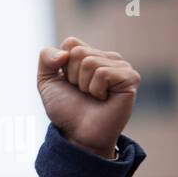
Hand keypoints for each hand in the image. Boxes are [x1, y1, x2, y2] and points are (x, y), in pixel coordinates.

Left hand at [36, 37, 139, 158]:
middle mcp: (108, 58)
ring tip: (92, 96)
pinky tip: (104, 99)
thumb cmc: (66, 110)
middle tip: (81, 92)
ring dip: (83, 84)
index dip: (61, 65)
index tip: (68, 83)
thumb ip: (46, 58)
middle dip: (71, 76)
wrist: (79, 134)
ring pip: (90, 62)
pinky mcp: (131, 77)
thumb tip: (65, 52)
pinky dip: (96, 89)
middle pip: (78, 51)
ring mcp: (122, 66)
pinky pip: (103, 73)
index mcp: (91, 55)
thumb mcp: (46, 82)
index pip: (71, 42)